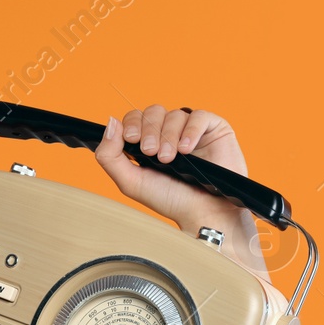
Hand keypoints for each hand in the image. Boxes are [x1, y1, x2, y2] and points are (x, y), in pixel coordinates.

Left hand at [92, 104, 250, 234]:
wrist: (202, 212)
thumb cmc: (169, 200)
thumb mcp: (131, 182)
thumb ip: (110, 156)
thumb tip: (110, 121)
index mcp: (149, 142)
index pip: (135, 118)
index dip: (132, 123)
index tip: (132, 139)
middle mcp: (169, 133)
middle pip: (153, 111)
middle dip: (150, 130)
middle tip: (152, 152)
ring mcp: (191, 130)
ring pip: (175, 114)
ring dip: (169, 135)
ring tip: (170, 159)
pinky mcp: (213, 129)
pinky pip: (199, 116)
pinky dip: (191, 130)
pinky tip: (187, 149)